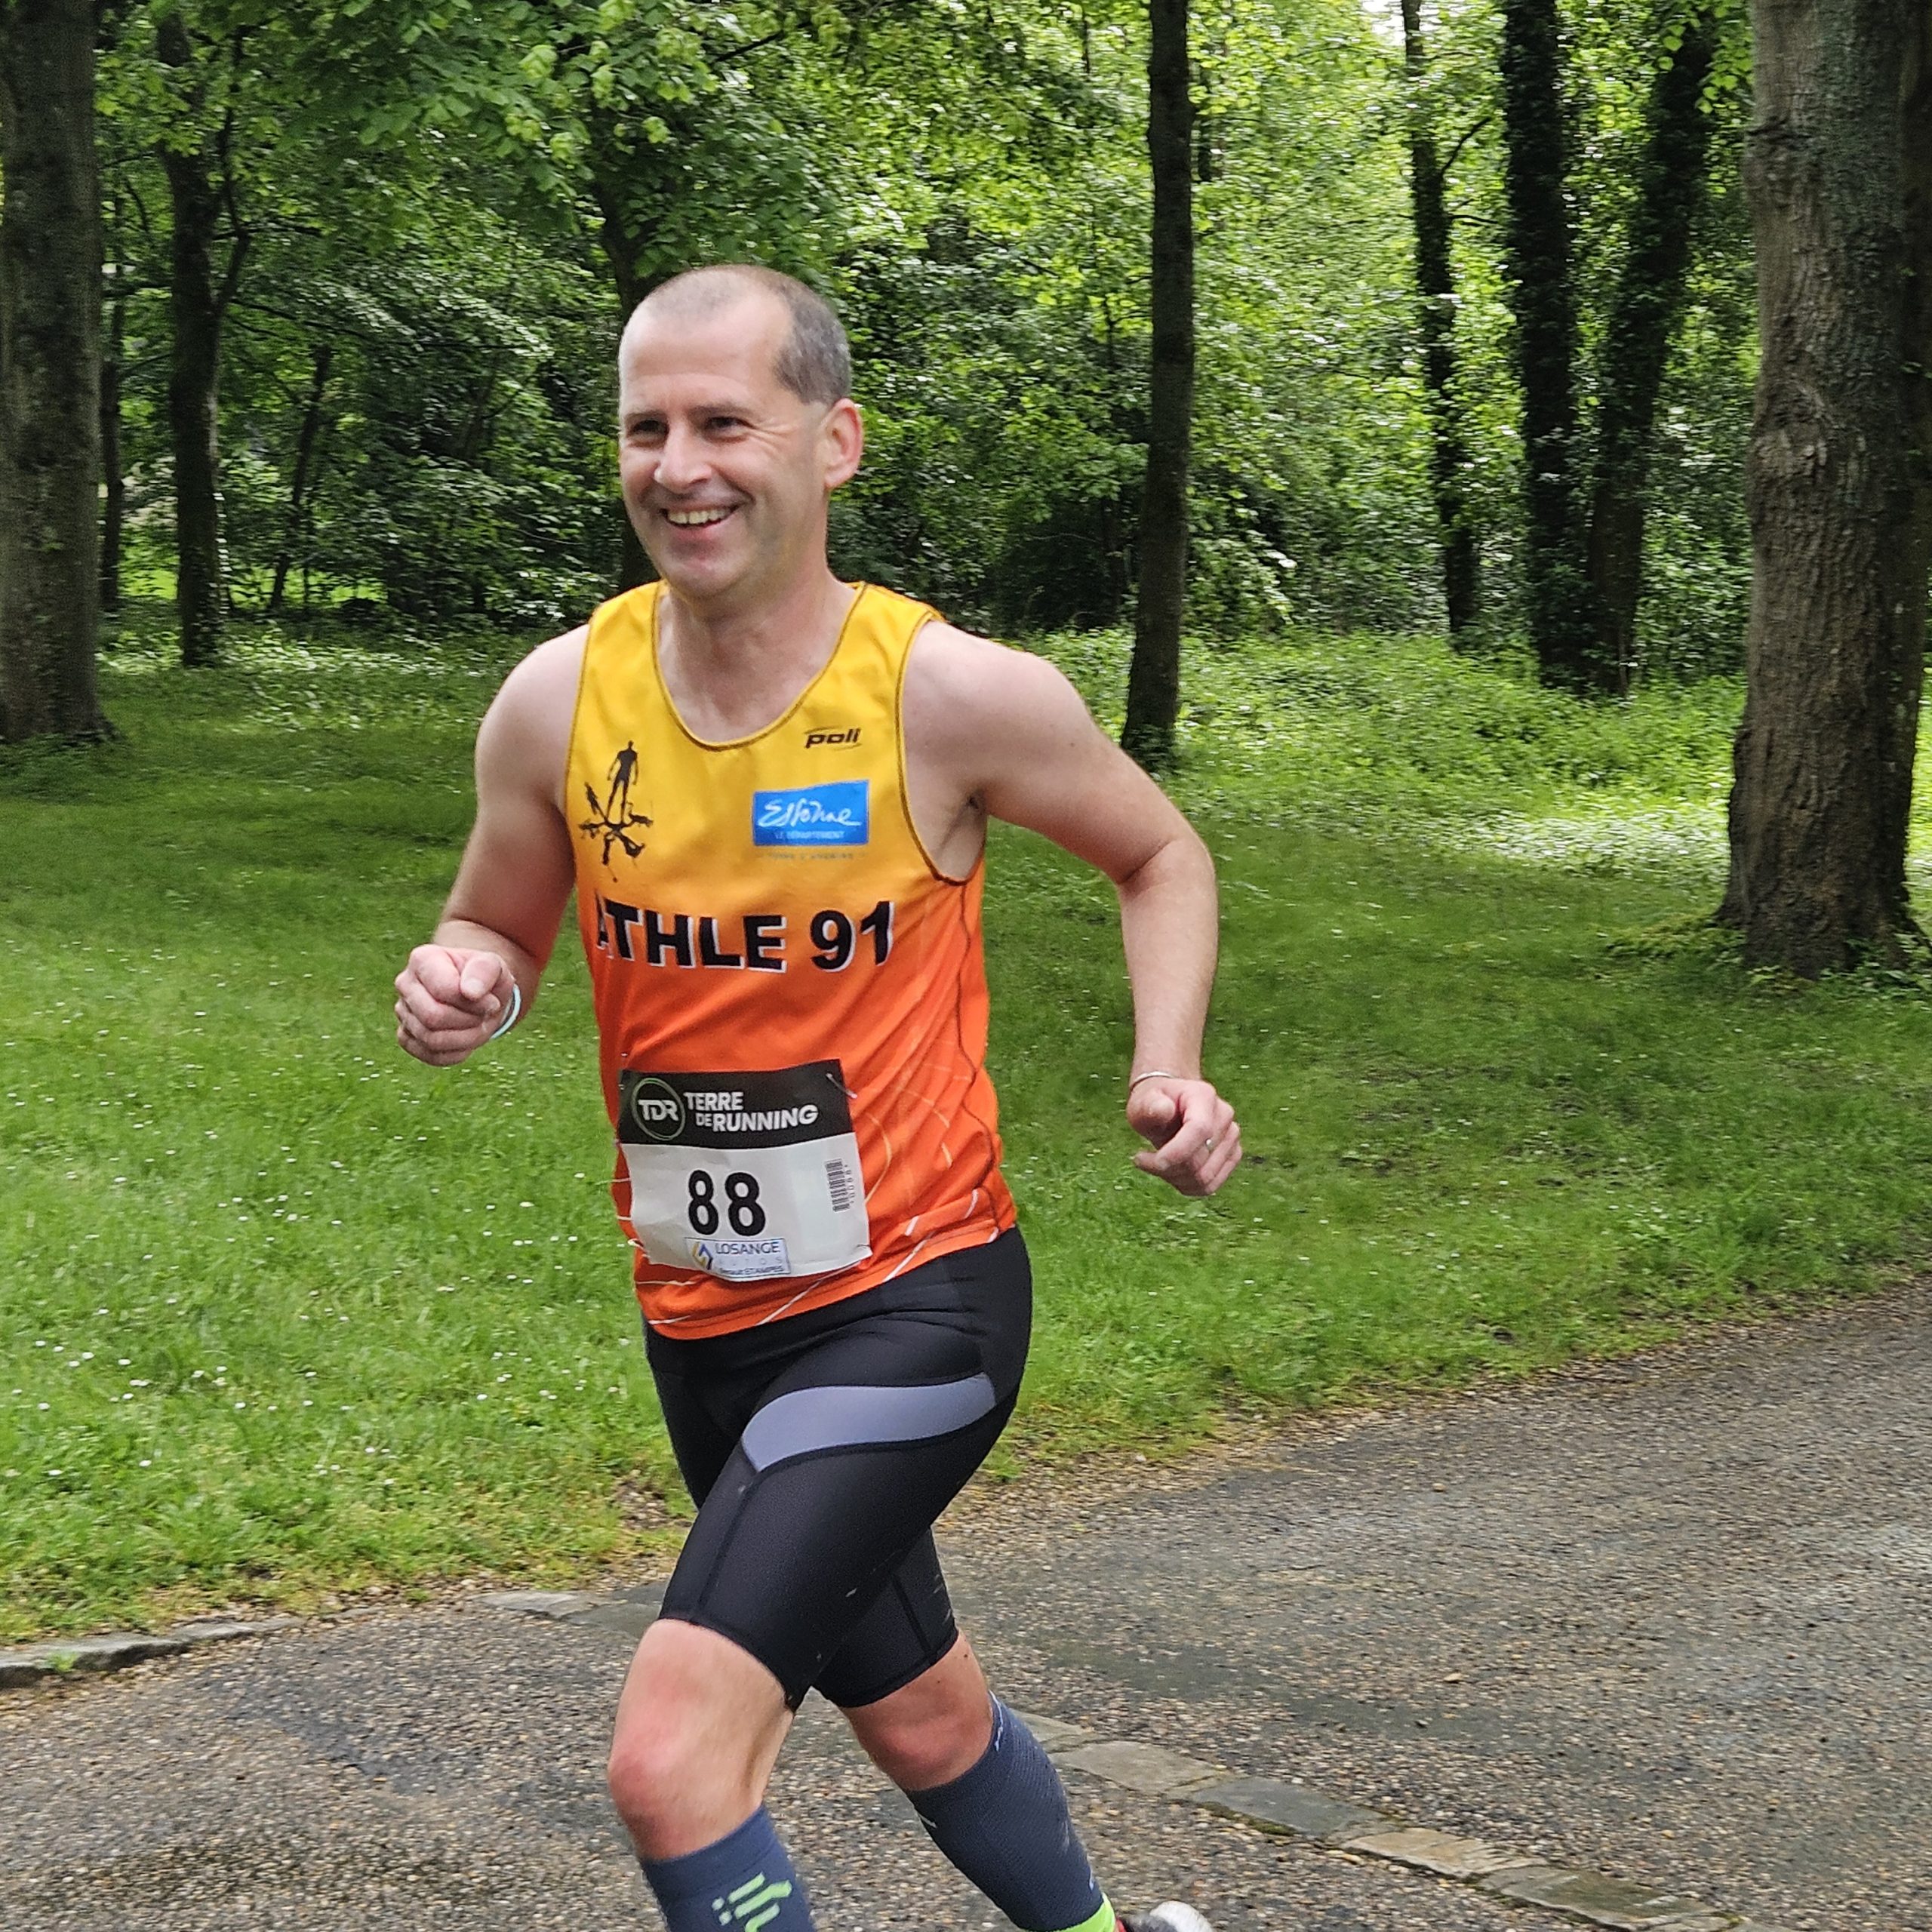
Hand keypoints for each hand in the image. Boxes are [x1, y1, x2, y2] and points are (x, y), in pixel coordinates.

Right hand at [394, 946, 516, 1066]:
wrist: (477, 994)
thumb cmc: (483, 977)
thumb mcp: (493, 965)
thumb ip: (485, 971)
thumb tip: (470, 992)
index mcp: (422, 959)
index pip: (444, 990)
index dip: (474, 1002)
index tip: (492, 1001)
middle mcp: (405, 984)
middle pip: (433, 1017)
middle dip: (469, 1021)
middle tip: (485, 1016)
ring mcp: (403, 1012)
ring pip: (431, 1040)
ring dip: (466, 1039)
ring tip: (479, 1026)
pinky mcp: (407, 1037)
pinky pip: (431, 1056)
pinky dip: (457, 1052)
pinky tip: (466, 1037)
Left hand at [1126, 1075, 1240, 1196]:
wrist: (1169, 1105)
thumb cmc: (1154, 1103)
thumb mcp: (1143, 1101)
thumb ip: (1150, 1105)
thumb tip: (1164, 1109)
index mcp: (1203, 1096)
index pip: (1199, 1129)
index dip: (1176, 1152)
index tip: (1147, 1161)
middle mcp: (1224, 1115)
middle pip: (1199, 1160)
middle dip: (1166, 1168)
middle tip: (1143, 1160)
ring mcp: (1231, 1136)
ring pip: (1204, 1177)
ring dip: (1174, 1178)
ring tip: (1157, 1164)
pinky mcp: (1233, 1154)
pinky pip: (1210, 1185)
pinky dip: (1187, 1186)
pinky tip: (1172, 1172)